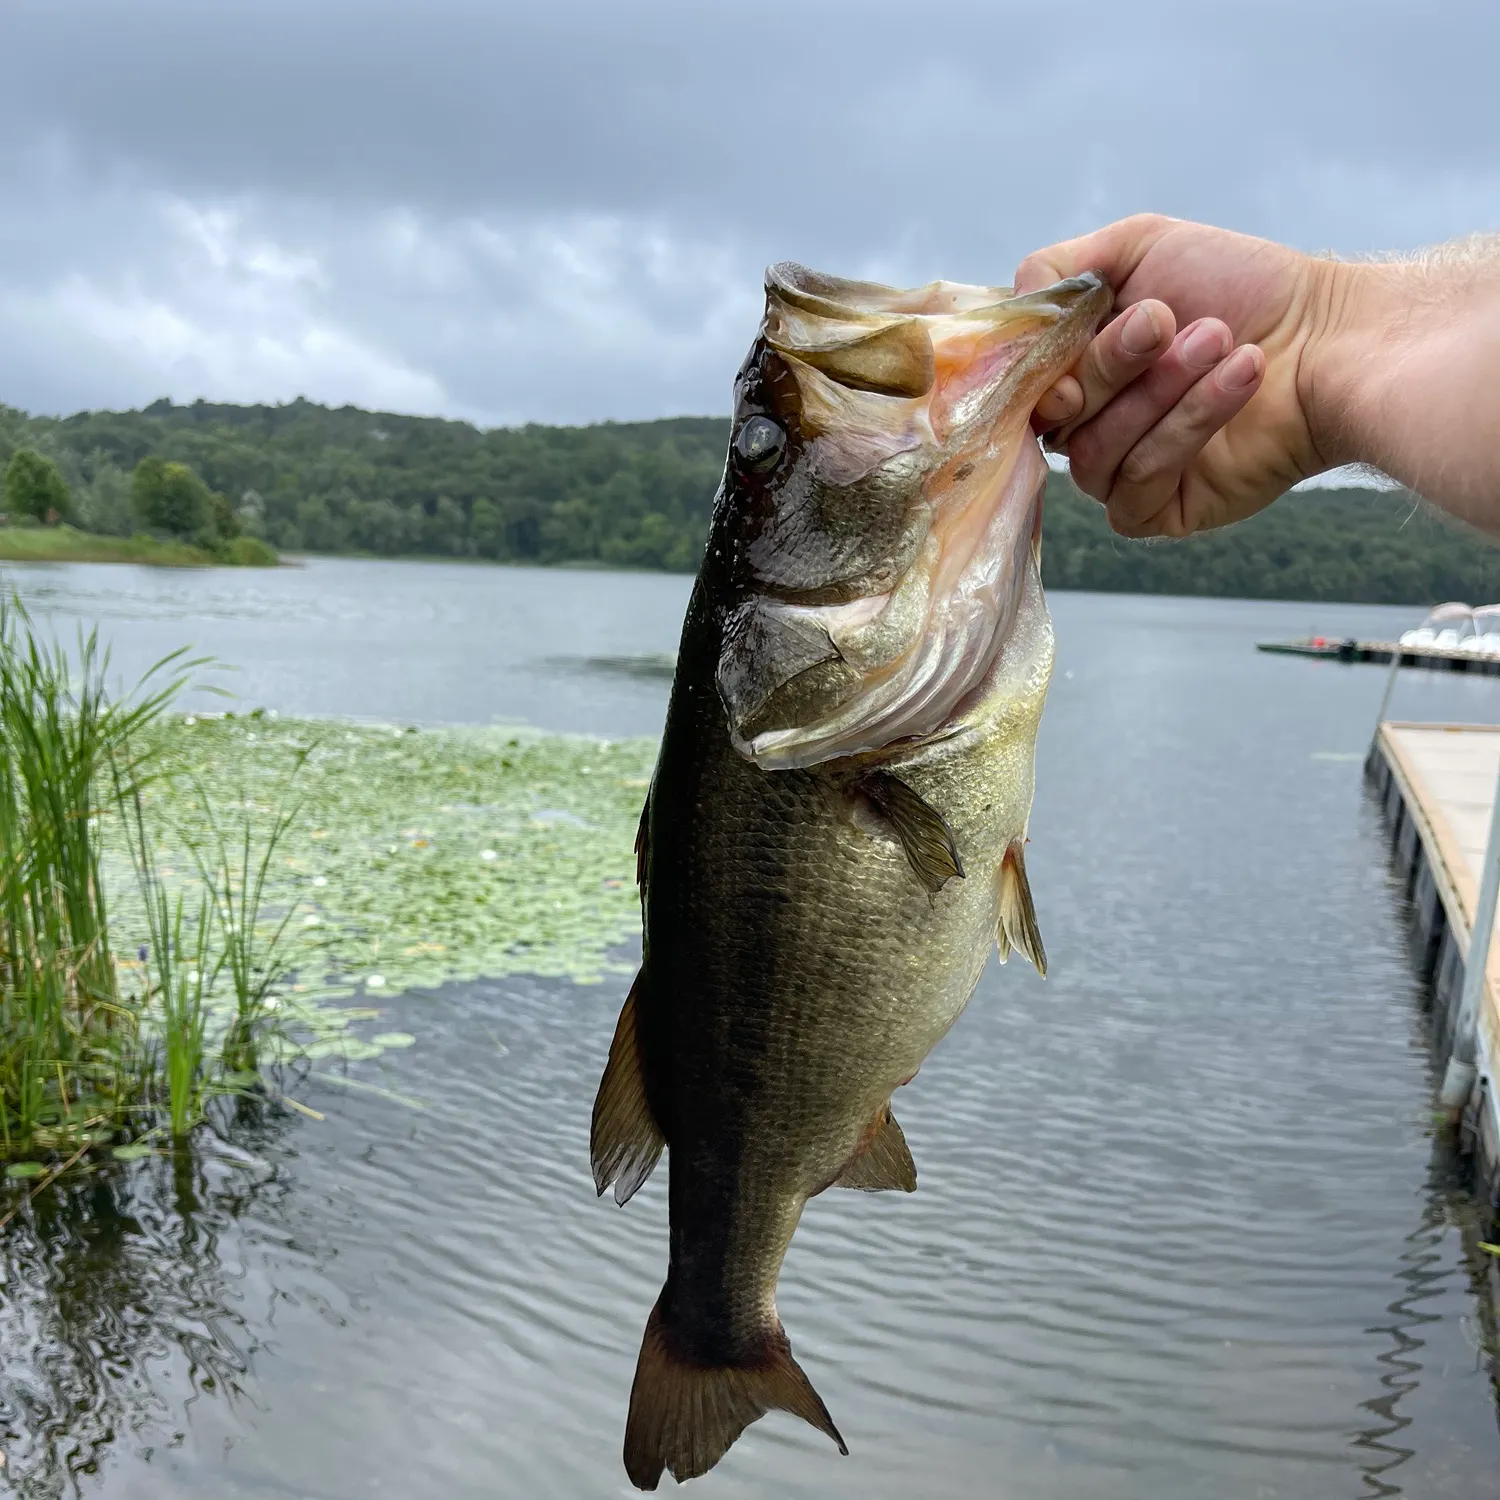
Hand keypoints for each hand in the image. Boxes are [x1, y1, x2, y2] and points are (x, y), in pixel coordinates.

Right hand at [1015, 215, 1337, 537]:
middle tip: (1167, 321)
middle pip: (1054, 421)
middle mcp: (1091, 424)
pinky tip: (1242, 378)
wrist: (1332, 336)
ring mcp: (1122, 473)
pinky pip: (1134, 489)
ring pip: (1091, 458)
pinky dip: (1187, 430)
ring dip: (1159, 395)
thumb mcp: (1137, 245)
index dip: (1038, 369)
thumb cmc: (1244, 286)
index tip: (1077, 335)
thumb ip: (1056, 268)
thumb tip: (1010, 313)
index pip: (1022, 386)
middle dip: (1111, 366)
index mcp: (1077, 369)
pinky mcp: (1159, 513)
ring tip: (1223, 343)